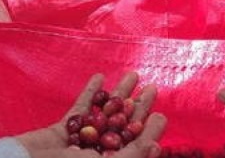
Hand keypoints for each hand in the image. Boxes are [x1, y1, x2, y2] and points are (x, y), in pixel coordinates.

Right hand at [17, 72, 165, 157]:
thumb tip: (156, 144)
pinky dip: (90, 93)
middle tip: (152, 87)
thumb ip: (132, 155)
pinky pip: (79, 109)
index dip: (149, 132)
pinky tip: (100, 77)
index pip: (134, 148)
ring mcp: (79, 142)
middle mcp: (96, 155)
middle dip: (137, 108)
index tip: (162, 114)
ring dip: (118, 95)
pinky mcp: (62, 131)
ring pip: (103, 116)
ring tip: (132, 76)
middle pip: (122, 129)